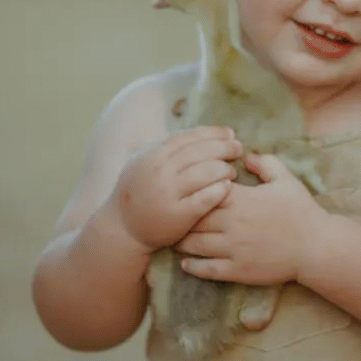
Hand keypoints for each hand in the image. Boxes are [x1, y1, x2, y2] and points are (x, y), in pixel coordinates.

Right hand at [107, 126, 240, 253]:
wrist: (123, 227)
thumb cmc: (138, 191)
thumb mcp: (141, 163)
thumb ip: (164, 148)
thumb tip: (196, 133)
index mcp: (152, 156)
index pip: (187, 138)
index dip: (211, 133)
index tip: (229, 133)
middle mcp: (159, 172)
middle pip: (199, 153)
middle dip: (223, 148)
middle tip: (237, 148)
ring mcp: (168, 194)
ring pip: (204, 174)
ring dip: (223, 169)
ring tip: (231, 171)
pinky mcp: (178, 215)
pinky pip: (204, 199)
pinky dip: (219, 191)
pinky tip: (228, 187)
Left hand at [176, 152, 325, 285]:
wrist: (317, 247)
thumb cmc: (301, 211)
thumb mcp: (285, 179)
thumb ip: (264, 162)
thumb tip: (245, 154)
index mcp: (240, 199)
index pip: (202, 192)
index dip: (191, 192)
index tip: (184, 193)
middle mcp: (232, 223)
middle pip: (192, 218)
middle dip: (181, 217)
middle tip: (172, 217)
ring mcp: (233, 248)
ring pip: (194, 244)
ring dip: (182, 241)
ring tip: (175, 237)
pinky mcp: (238, 269)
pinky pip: (207, 269)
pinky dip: (193, 266)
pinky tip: (185, 263)